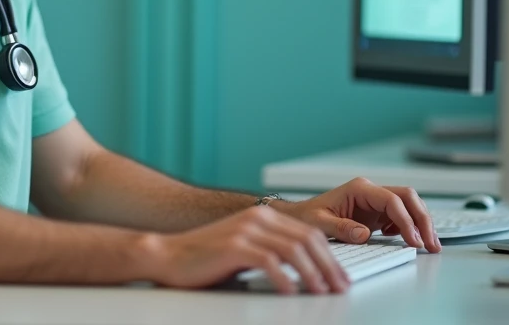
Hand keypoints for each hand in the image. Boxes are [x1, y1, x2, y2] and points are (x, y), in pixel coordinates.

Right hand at [144, 204, 349, 294]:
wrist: (169, 255)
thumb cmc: (206, 258)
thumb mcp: (245, 249)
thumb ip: (272, 252)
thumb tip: (306, 272)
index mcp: (263, 216)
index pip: (309, 232)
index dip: (330, 256)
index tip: (340, 277)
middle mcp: (257, 218)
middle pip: (307, 239)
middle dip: (329, 265)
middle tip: (340, 287)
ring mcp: (245, 230)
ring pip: (293, 250)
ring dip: (312, 273)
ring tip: (321, 292)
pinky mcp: (233, 246)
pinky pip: (269, 262)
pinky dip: (285, 278)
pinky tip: (292, 292)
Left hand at [279, 177, 441, 251]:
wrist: (300, 216)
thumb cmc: (307, 216)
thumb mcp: (319, 223)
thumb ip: (341, 227)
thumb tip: (365, 234)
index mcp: (359, 189)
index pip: (392, 200)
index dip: (406, 221)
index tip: (414, 241)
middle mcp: (371, 192)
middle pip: (408, 198)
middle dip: (422, 219)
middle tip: (431, 244)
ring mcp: (376, 202)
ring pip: (409, 205)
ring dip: (421, 224)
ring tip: (428, 246)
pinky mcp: (377, 213)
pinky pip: (401, 216)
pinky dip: (410, 227)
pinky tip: (407, 241)